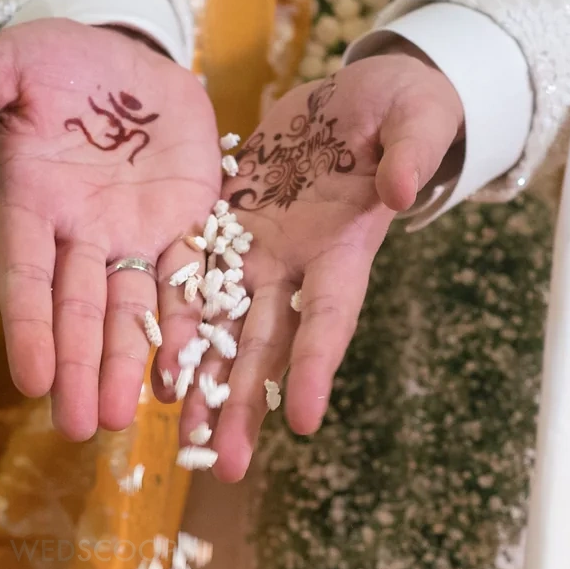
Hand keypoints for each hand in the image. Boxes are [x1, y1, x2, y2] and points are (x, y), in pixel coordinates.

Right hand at [0, 18, 221, 439]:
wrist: (124, 56)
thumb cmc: (55, 61)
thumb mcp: (12, 56)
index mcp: (33, 204)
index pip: (26, 274)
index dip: (28, 326)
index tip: (31, 379)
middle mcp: (81, 235)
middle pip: (79, 312)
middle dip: (81, 369)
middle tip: (84, 428)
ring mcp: (133, 236)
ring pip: (132, 312)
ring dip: (128, 366)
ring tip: (128, 419)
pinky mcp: (184, 226)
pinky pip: (190, 283)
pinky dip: (189, 329)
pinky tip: (189, 378)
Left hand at [161, 43, 461, 480]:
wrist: (356, 101)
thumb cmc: (401, 110)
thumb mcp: (417, 117)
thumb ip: (412, 151)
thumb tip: (402, 187)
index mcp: (345, 247)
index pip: (329, 315)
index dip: (316, 366)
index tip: (303, 420)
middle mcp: (299, 265)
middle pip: (268, 346)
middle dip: (246, 407)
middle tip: (223, 467)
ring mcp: (261, 252)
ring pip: (227, 329)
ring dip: (205, 386)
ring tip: (181, 442)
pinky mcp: (228, 230)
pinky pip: (194, 282)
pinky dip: (176, 327)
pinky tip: (152, 373)